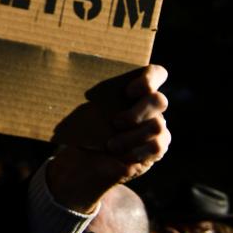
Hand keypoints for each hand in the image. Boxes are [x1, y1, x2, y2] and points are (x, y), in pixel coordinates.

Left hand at [47, 64, 170, 211]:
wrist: (83, 159)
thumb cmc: (82, 127)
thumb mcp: (80, 109)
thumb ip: (86, 97)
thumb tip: (72, 86)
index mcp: (134, 90)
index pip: (156, 74)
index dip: (150, 78)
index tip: (128, 91)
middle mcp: (149, 107)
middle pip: (159, 101)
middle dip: (137, 112)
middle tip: (115, 122)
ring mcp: (156, 127)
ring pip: (157, 126)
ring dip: (132, 136)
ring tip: (111, 145)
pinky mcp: (155, 148)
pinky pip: (156, 147)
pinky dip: (137, 151)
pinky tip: (122, 157)